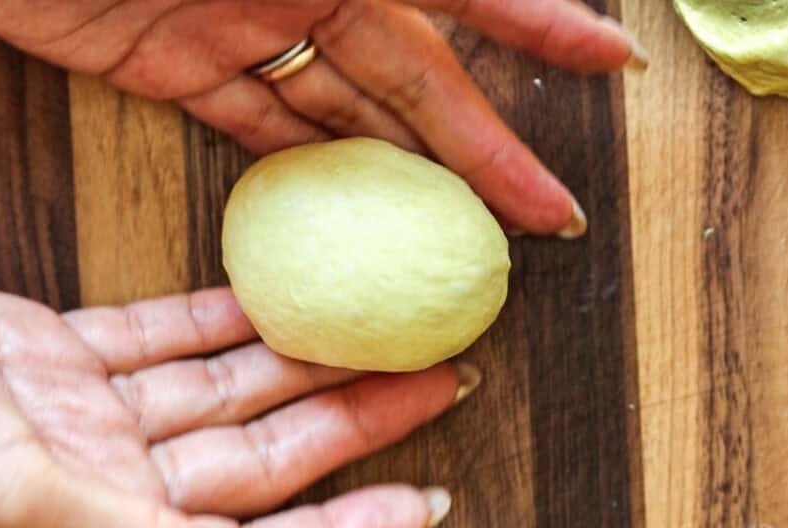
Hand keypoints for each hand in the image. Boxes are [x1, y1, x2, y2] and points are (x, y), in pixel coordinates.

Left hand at [0, 0, 645, 235]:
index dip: (545, 27)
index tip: (614, 69)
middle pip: (416, 86)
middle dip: (485, 153)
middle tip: (548, 217)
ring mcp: (242, 27)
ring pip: (347, 117)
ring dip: (404, 178)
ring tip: (464, 239)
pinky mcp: (174, 65)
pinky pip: (258, 128)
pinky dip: (303, 171)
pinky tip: (349, 216)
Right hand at [0, 287, 472, 527]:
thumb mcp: (23, 513)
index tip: (433, 501)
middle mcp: (119, 487)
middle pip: (269, 456)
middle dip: (356, 420)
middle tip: (436, 380)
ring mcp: (90, 419)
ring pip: (226, 387)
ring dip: (302, 358)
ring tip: (377, 330)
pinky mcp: (58, 356)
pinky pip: (159, 333)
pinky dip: (216, 315)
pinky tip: (273, 299)